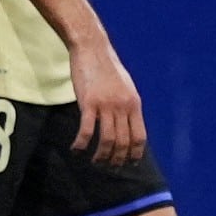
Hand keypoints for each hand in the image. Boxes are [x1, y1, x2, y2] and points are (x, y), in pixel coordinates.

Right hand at [69, 38, 145, 165]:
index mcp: (135, 105)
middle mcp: (123, 107)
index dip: (135, 154)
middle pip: (123, 142)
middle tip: (108, 167)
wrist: (91, 48)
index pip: (139, 137)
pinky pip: (87, 130)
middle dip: (117, 159)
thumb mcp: (125, 86)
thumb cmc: (106, 66)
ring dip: (101, 155)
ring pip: (107, 140)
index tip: (129, 163)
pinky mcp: (88, 103)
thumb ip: (127, 104)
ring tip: (94, 162)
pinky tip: (76, 149)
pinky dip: (81, 143)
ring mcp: (106, 106)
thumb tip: (127, 122)